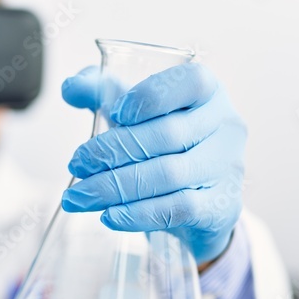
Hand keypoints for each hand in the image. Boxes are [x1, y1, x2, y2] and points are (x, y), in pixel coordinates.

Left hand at [60, 62, 246, 264]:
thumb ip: (103, 93)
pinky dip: (137, 214)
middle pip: (167, 134)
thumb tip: (71, 88)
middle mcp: (226, 126)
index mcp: (209, 92)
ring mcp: (227, 168)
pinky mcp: (220, 207)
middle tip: (76, 164)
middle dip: (112, 151)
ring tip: (79, 196)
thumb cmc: (166, 146)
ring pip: (168, 175)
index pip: (191, 82)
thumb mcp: (135, 113)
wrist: (199, 202)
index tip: (116, 113)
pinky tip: (109, 216)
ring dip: (114, 187)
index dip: (152, 95)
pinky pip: (175, 209)